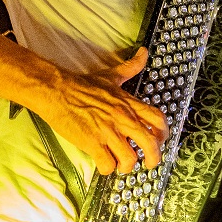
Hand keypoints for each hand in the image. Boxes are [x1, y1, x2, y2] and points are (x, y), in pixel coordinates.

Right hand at [44, 47, 168, 174]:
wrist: (57, 91)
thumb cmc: (83, 85)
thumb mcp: (112, 76)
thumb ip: (131, 66)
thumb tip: (144, 52)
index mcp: (130, 104)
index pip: (158, 120)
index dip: (164, 134)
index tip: (160, 141)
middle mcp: (123, 119)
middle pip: (150, 144)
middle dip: (153, 158)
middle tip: (149, 164)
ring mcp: (108, 131)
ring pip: (129, 158)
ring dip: (127, 166)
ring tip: (121, 164)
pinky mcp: (92, 142)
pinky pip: (107, 164)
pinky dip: (107, 169)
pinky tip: (103, 163)